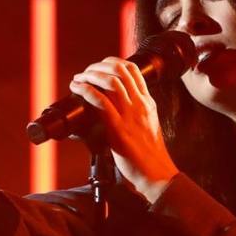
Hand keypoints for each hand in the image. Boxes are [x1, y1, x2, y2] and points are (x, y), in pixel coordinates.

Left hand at [69, 57, 178, 201]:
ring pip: (111, 81)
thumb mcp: (148, 126)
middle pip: (120, 70)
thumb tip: (114, 108)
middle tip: (85, 73)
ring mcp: (131, 115)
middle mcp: (140, 104)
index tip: (99, 66)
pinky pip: (101, 101)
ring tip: (78, 79)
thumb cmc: (150, 155)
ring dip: (90, 75)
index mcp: (148, 103)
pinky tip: (77, 88)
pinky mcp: (119, 128)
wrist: (157, 174)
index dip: (113, 62)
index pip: (133, 70)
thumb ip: (136, 114)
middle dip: (98, 66)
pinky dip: (86, 90)